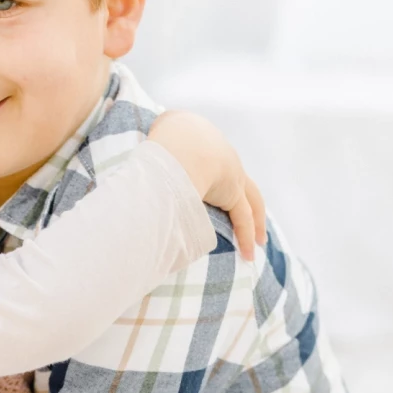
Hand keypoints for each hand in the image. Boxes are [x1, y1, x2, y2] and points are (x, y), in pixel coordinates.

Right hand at [149, 109, 266, 261]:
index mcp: (201, 139)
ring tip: (258, 241)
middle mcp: (221, 152)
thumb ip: (152, 152)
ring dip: (256, 221)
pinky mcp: (232, 192)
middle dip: (246, 198)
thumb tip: (134, 170)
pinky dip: (246, 236)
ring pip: (251, 200)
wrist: (177, 146)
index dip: (213, 176)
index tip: (213, 189)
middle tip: (250, 215)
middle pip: (239, 180)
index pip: (211, 159)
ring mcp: (230, 173)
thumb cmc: (159, 140)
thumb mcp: (154, 139)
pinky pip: (242, 218)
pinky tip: (249, 253)